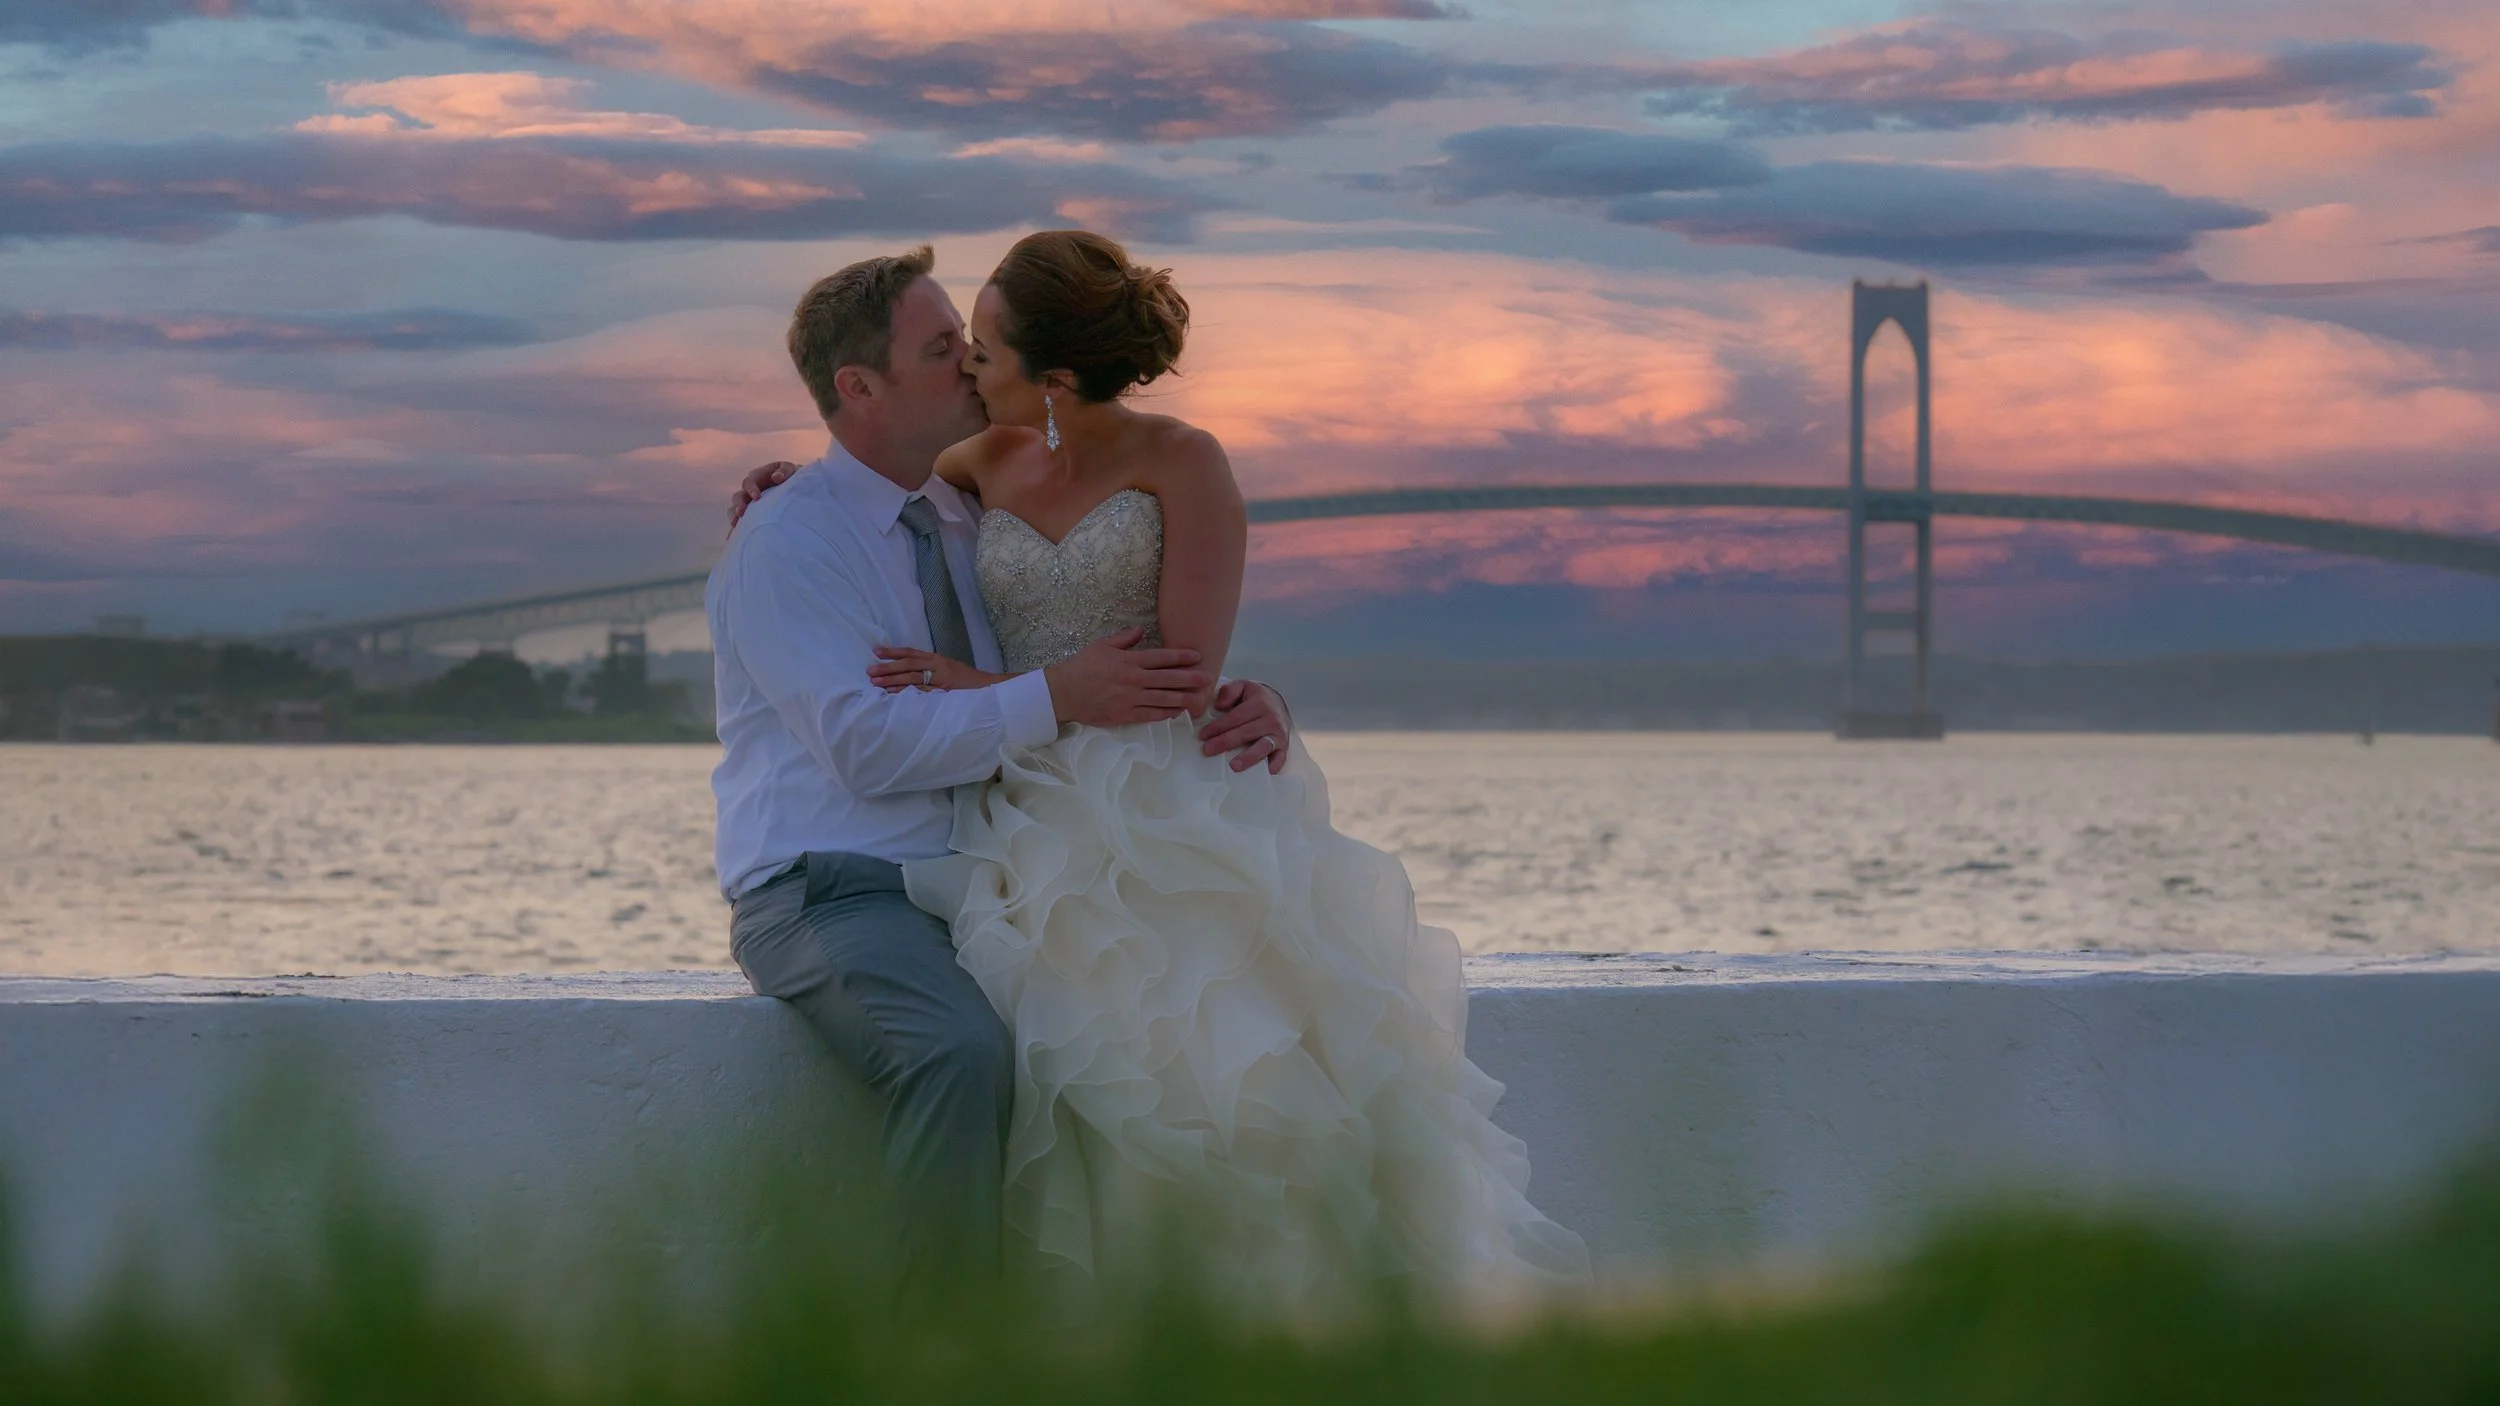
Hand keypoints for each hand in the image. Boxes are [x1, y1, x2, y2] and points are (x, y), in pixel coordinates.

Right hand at [727, 460, 798, 532]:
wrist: (798, 488)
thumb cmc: (794, 476)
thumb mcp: (790, 470)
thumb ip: (784, 471)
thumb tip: (776, 478)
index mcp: (758, 476)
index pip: (749, 482)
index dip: (750, 489)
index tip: (757, 498)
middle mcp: (751, 490)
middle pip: (738, 496)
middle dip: (738, 504)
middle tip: (741, 513)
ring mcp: (750, 502)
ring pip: (736, 508)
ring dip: (734, 516)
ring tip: (735, 524)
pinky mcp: (752, 513)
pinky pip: (741, 520)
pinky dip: (737, 527)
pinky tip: (735, 535)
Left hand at [868, 647, 1003, 692]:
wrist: (988, 688)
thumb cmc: (965, 680)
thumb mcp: (948, 668)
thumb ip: (930, 667)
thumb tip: (908, 669)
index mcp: (937, 658)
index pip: (911, 652)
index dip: (893, 652)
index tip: (876, 651)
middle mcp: (937, 666)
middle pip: (908, 664)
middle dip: (888, 667)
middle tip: (870, 670)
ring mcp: (940, 680)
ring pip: (912, 678)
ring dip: (892, 680)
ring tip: (876, 682)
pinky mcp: (943, 693)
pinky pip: (921, 692)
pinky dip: (905, 692)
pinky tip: (892, 693)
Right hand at [1043, 627, 1210, 728]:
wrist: (1063, 692)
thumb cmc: (1082, 667)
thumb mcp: (1102, 646)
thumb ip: (1124, 638)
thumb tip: (1141, 630)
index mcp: (1129, 661)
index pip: (1161, 657)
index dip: (1181, 657)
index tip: (1197, 656)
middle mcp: (1133, 679)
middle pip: (1168, 679)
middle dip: (1190, 678)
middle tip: (1208, 678)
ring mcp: (1129, 699)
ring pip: (1162, 699)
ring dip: (1183, 699)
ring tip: (1198, 699)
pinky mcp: (1124, 715)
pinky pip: (1149, 715)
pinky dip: (1164, 714)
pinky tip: (1177, 714)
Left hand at [1199, 679, 1290, 773]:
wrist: (1278, 703)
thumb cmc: (1256, 698)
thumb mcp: (1243, 686)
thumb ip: (1229, 691)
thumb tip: (1219, 706)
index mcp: (1259, 703)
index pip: (1235, 717)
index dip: (1218, 727)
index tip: (1202, 735)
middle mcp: (1271, 719)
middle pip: (1245, 732)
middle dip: (1225, 742)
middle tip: (1207, 750)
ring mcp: (1278, 734)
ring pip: (1263, 746)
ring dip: (1249, 757)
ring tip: (1234, 766)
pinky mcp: (1284, 746)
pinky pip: (1280, 757)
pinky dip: (1274, 765)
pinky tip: (1264, 772)